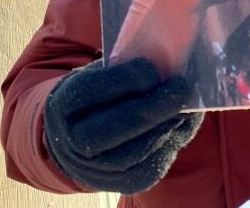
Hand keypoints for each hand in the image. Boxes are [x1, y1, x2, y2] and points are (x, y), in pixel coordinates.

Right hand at [44, 58, 202, 193]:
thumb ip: (127, 69)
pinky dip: (168, 147)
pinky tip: (179, 127)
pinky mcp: (118, 185)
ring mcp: (93, 168)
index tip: (150, 69)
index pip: (89, 91)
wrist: (82, 136)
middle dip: (150, 109)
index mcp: (65, 104)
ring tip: (184, 108)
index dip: (123, 80)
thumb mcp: (103, 74)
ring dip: (164, 129)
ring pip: (132, 155)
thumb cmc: (101, 94)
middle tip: (179, 89)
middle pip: (111, 130)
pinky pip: (146, 171)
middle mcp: (73, 141)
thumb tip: (167, 64)